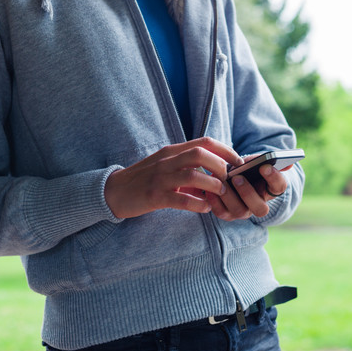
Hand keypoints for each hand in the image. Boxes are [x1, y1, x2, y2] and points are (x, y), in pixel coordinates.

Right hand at [104, 137, 242, 218]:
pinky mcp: (154, 196)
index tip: (238, 162)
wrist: (113, 191)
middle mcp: (167, 161)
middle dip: (220, 166)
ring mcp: (160, 178)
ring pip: (193, 175)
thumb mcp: (166, 167)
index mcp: (172, 151)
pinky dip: (198, 204)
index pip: (204, 142)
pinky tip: (205, 208)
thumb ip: (188, 167)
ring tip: (219, 194)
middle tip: (229, 179)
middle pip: (200, 154)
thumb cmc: (144, 180)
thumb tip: (216, 175)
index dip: (226, 150)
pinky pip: (181, 199)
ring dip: (212, 185)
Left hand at [206, 157, 291, 221]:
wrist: (229, 175)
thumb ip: (268, 161)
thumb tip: (289, 164)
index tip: (265, 166)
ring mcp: (243, 211)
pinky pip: (221, 212)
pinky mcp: (227, 214)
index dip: (274, 178)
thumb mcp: (256, 161)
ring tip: (222, 180)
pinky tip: (210, 189)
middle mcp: (258, 205)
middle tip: (238, 178)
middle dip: (248, 193)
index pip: (279, 187)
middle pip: (261, 209)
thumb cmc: (245, 168)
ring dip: (230, 196)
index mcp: (270, 189)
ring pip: (240, 211)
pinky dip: (215, 201)